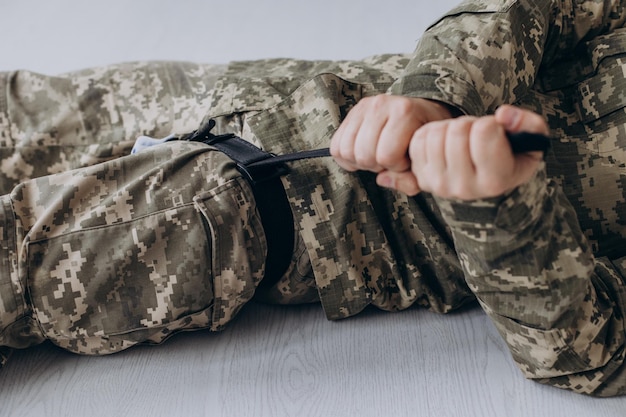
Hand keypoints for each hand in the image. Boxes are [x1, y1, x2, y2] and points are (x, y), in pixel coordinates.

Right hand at [330, 95, 454, 191]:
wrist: (421, 114)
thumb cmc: (422, 141)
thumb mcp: (425, 160)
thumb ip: (411, 179)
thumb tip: (381, 180)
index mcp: (405, 112)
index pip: (387, 155)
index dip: (397, 166)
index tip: (406, 159)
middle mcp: (381, 104)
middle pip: (364, 154)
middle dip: (378, 165)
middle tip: (390, 159)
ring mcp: (362, 107)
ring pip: (346, 151)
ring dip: (361, 162)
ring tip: (377, 156)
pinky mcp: (350, 114)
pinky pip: (336, 147)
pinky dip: (347, 158)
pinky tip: (364, 154)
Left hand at [400, 105, 547, 198]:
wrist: (485, 179)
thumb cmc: (510, 155)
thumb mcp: (532, 140)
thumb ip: (529, 124)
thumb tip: (503, 115)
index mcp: (494, 181)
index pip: (484, 133)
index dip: (490, 124)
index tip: (494, 133)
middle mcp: (465, 188)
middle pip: (457, 131)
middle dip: (468, 123)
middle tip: (475, 134)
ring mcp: (439, 185)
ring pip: (436, 134)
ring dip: (448, 128)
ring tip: (461, 139)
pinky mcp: (421, 178)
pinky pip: (419, 140)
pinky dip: (431, 134)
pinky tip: (445, 144)